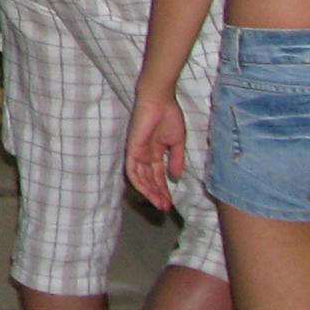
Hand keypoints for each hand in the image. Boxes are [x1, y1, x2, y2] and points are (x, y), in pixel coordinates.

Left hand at [124, 93, 187, 211]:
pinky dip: (139, 181)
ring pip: (140, 178)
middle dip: (157, 194)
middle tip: (165, 207)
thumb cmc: (169, 117)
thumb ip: (176, 160)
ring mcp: (137, 152)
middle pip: (149, 180)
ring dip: (149, 192)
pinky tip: (148, 192)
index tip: (171, 203)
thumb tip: (176, 178)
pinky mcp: (132, 148)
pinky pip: (132, 169)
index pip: (158, 176)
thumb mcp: (177, 143)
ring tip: (160, 204)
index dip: (164, 190)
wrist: (161, 101)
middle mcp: (145, 155)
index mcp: (155, 153)